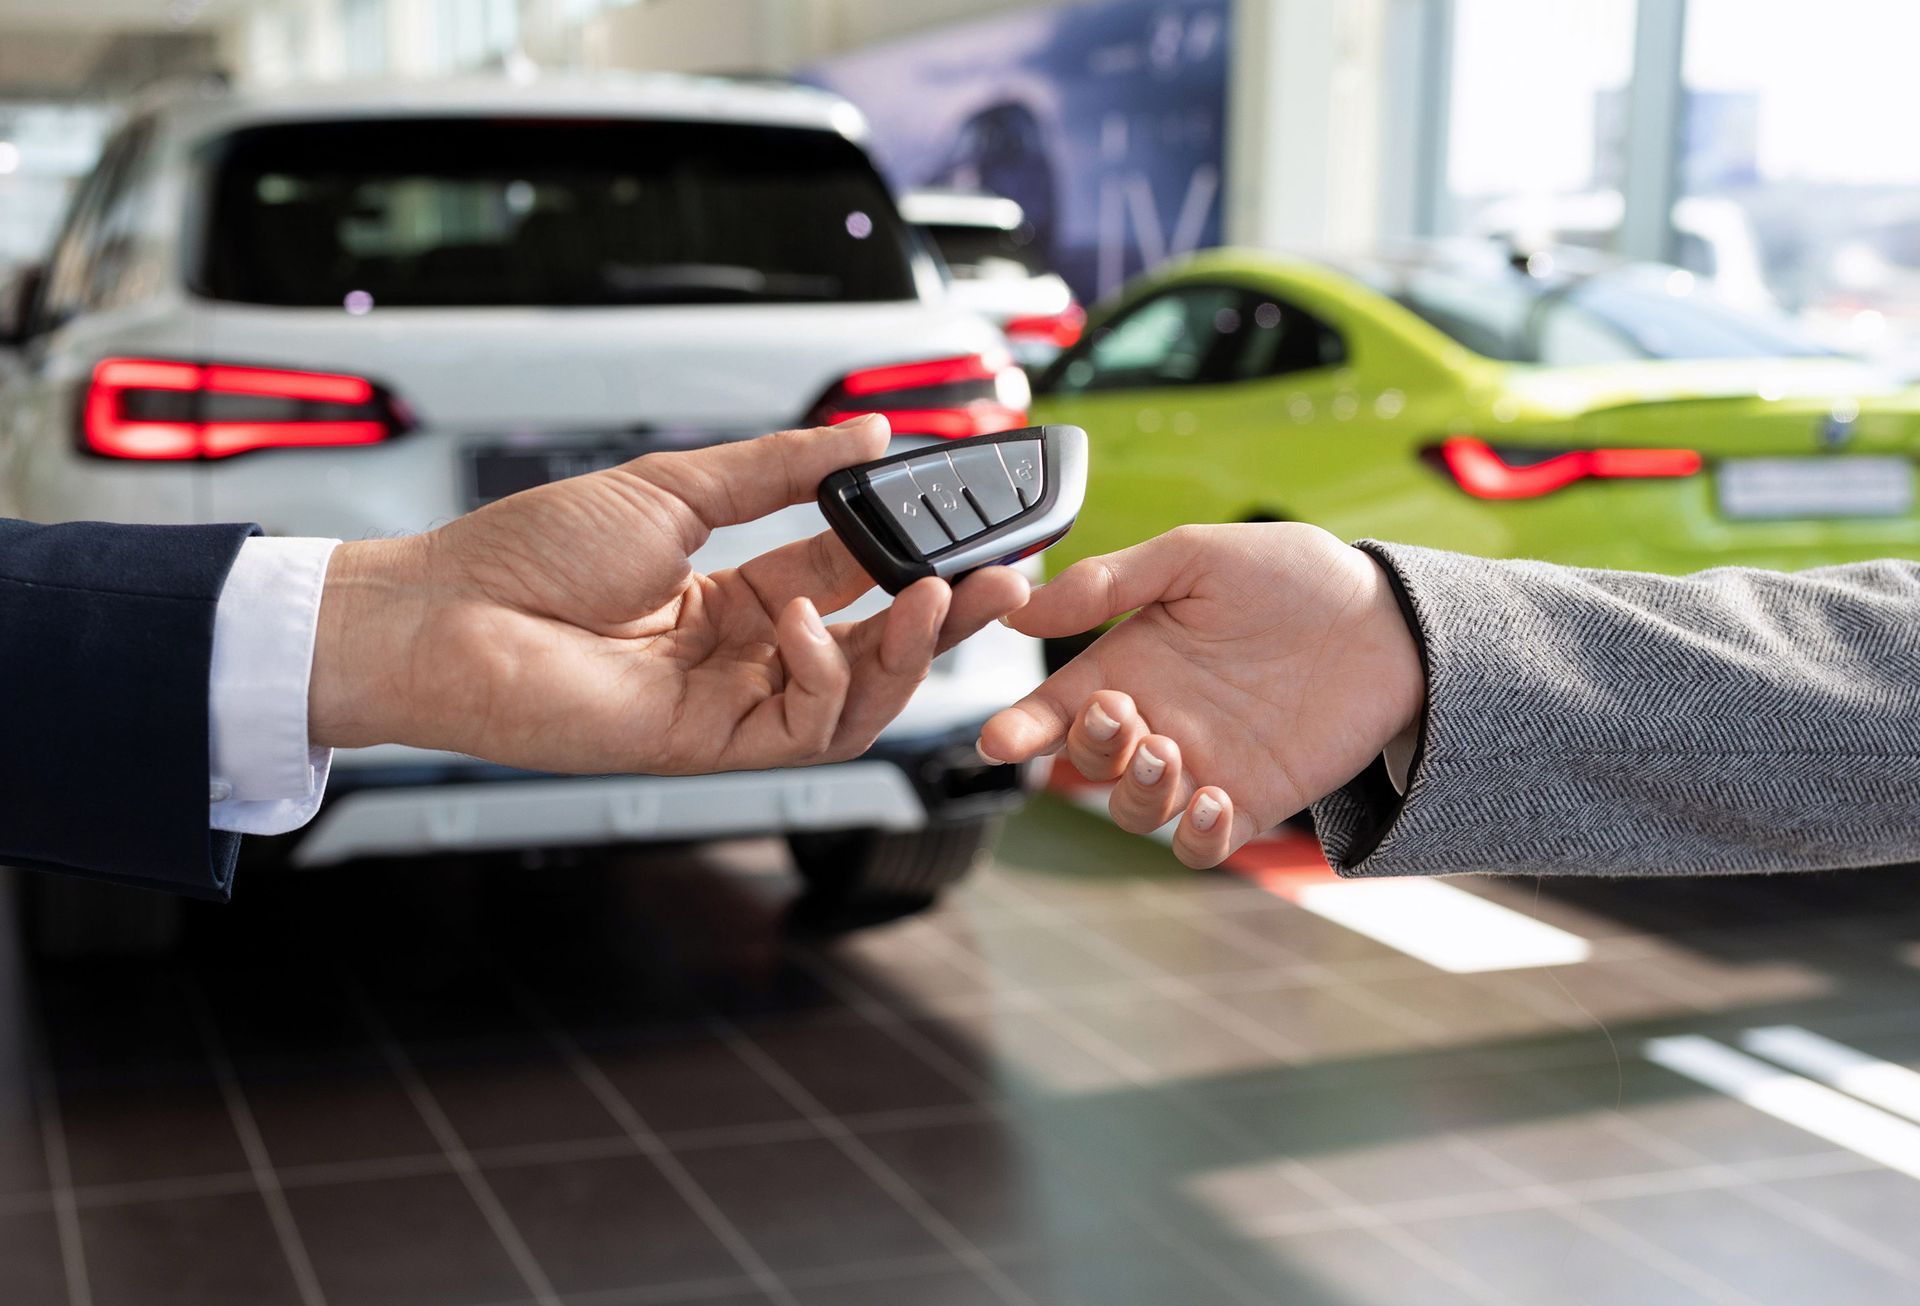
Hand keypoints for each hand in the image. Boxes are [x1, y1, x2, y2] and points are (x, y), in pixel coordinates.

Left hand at [308, 416, 1028, 772]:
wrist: (446, 614)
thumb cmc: (530, 552)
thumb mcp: (678, 486)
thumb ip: (784, 468)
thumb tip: (872, 435)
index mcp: (733, 591)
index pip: (851, 574)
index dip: (914, 553)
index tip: (968, 524)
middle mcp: (742, 652)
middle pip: (873, 643)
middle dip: (943, 615)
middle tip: (1004, 579)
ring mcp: (731, 703)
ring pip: (860, 697)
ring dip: (908, 650)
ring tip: (933, 599)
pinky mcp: (713, 746)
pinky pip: (810, 726)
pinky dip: (829, 674)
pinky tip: (809, 625)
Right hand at [979, 523, 1421, 866]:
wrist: (1390, 620)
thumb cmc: (1295, 578)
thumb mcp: (1196, 557)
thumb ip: (1110, 583)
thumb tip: (1023, 606)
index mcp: (1131, 662)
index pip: (1058, 707)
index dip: (1021, 728)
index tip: (999, 738)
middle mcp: (1159, 719)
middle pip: (1088, 764)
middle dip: (1089, 748)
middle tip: (1122, 713)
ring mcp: (1204, 764)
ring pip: (1136, 811)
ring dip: (1137, 792)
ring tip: (1169, 754)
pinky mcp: (1252, 801)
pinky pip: (1203, 845)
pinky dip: (1196, 836)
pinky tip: (1214, 800)